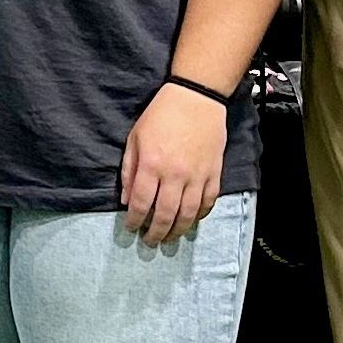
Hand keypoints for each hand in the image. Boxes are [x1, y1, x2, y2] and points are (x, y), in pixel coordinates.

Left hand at [119, 84, 228, 244]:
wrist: (195, 100)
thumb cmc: (159, 116)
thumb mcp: (135, 138)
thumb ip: (130, 170)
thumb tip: (127, 199)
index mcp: (152, 164)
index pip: (142, 202)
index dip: (135, 219)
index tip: (131, 227)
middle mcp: (175, 175)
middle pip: (166, 214)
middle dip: (156, 232)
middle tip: (149, 242)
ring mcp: (197, 177)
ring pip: (189, 214)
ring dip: (177, 231)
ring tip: (168, 238)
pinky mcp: (214, 175)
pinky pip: (208, 204)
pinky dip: (199, 217)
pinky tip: (190, 222)